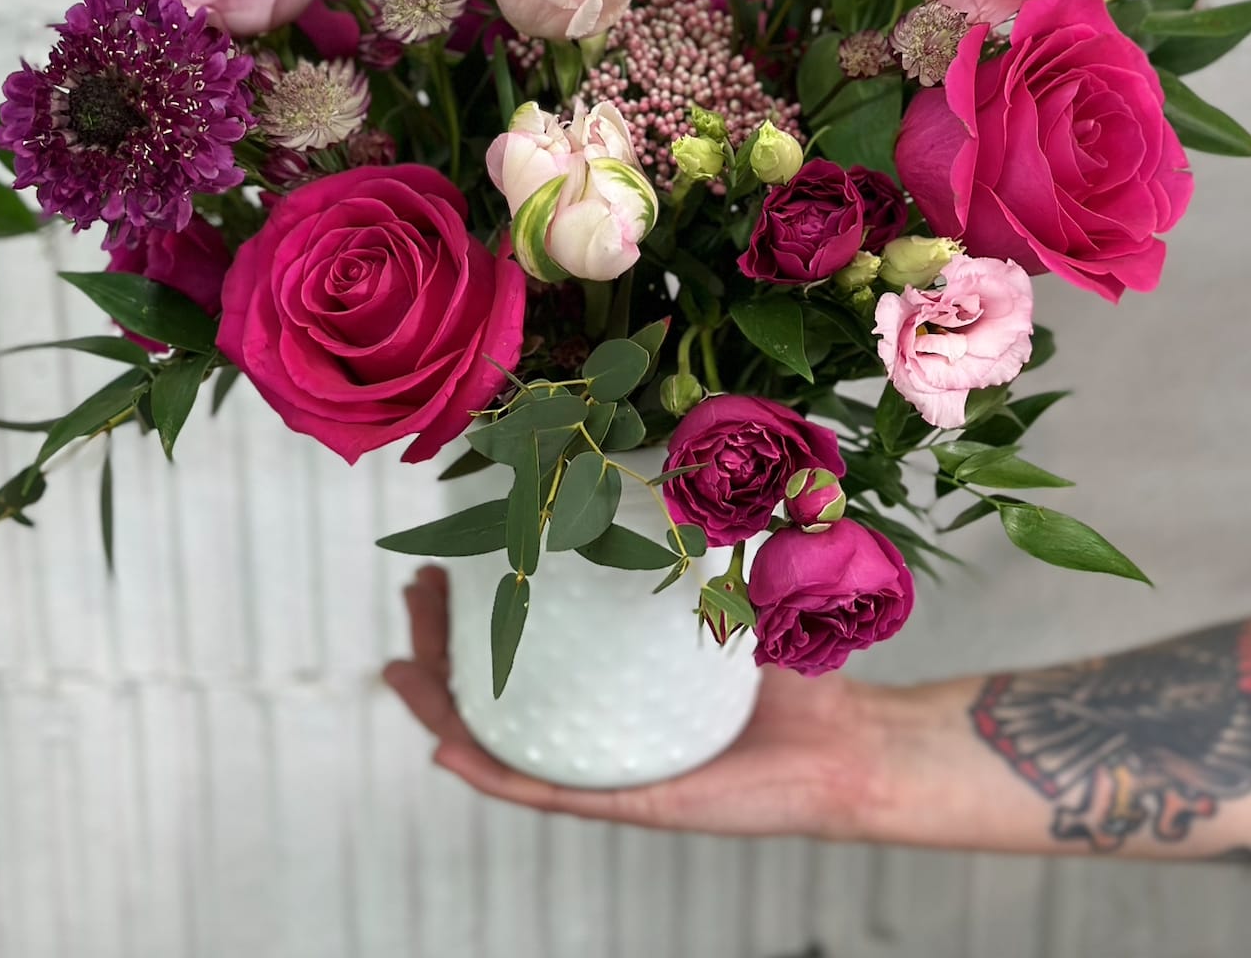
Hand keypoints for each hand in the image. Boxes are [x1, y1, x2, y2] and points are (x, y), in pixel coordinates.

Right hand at [383, 565, 884, 837]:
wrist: (847, 744)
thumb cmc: (796, 668)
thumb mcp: (742, 584)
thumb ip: (714, 528)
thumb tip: (692, 448)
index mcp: (614, 671)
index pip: (533, 636)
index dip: (480, 601)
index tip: (446, 558)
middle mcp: (601, 717)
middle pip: (500, 686)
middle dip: (444, 643)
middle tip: (417, 593)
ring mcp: (608, 762)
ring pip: (503, 741)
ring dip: (443, 707)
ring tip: (402, 670)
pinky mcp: (629, 802)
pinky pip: (546, 791)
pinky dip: (492, 773)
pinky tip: (449, 747)